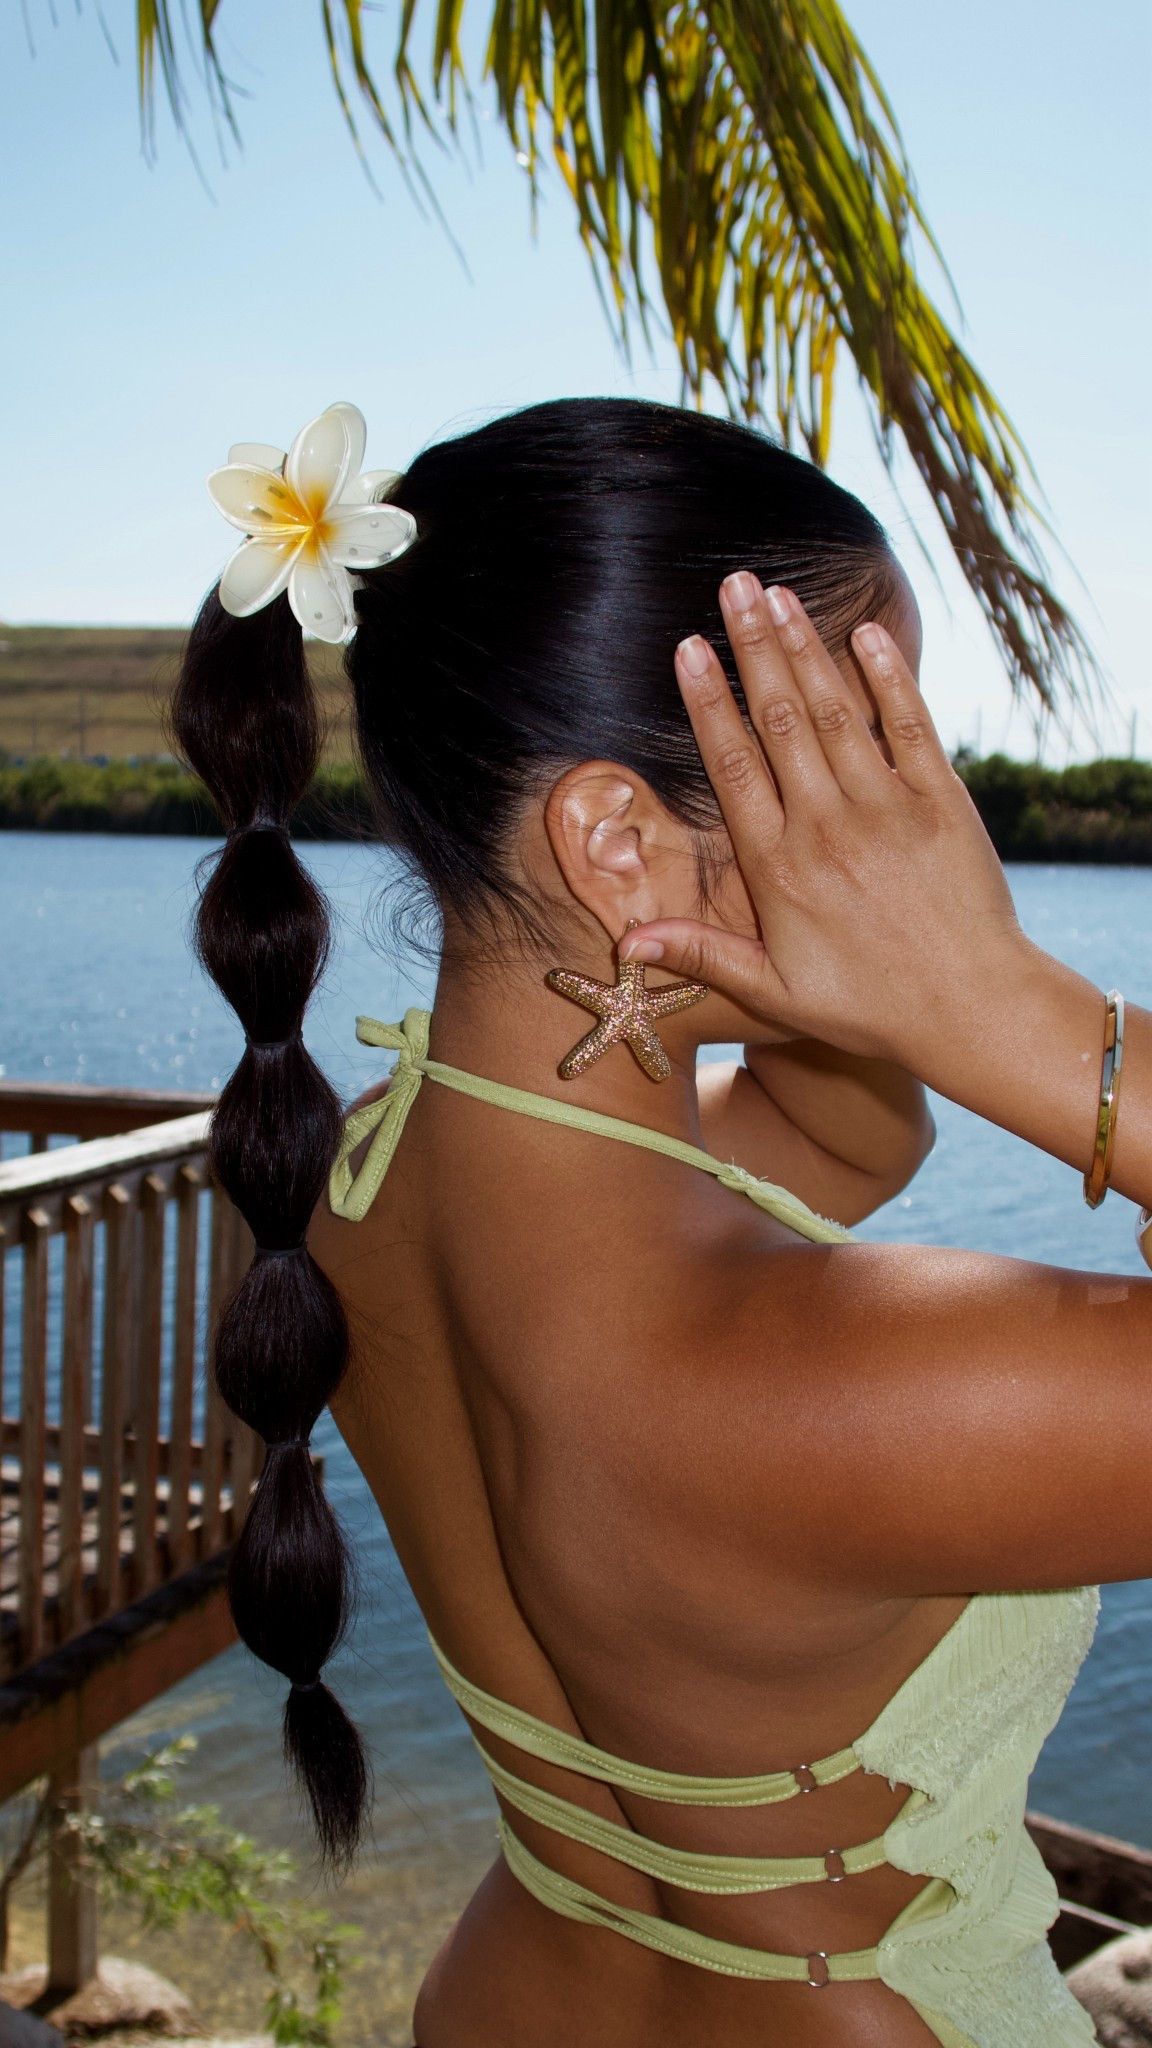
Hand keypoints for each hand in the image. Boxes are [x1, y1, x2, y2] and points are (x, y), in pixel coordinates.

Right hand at [620, 573, 1026, 1077]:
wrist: (971, 1008)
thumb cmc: (869, 1007)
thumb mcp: (774, 992)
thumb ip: (701, 954)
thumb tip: (624, 942)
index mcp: (778, 868)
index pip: (732, 766)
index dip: (708, 701)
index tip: (689, 647)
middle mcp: (827, 827)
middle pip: (779, 719)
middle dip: (753, 646)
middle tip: (733, 585)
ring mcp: (887, 809)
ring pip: (835, 711)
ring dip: (806, 647)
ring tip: (779, 594)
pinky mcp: (941, 802)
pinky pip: (909, 726)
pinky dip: (889, 678)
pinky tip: (866, 633)